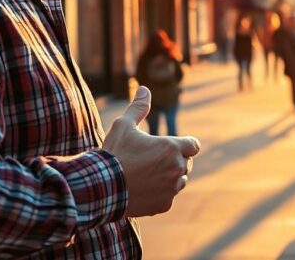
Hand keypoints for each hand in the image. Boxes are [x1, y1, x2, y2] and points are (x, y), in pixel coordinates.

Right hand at [102, 86, 201, 216]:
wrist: (101, 186)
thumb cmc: (114, 153)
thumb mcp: (123, 125)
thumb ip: (138, 108)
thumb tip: (144, 89)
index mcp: (172, 147)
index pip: (193, 145)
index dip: (184, 145)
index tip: (172, 147)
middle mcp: (176, 168)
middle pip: (186, 163)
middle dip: (175, 161)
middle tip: (153, 161)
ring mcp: (171, 188)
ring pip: (179, 181)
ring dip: (170, 178)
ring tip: (148, 175)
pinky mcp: (164, 205)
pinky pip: (168, 197)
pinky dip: (160, 194)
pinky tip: (143, 189)